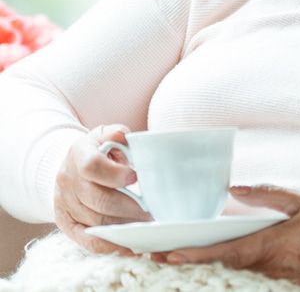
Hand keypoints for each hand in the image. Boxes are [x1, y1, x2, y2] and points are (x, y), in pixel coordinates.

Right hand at [54, 124, 150, 254]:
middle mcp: (67, 180)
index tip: (136, 177)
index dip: (115, 174)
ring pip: (97, 221)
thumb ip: (117, 135)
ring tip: (149, 226)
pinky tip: (130, 246)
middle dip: (130, 207)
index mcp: (79, 154)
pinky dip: (110, 245)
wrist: (72, 164)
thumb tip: (124, 138)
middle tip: (154, 212)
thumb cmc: (100, 149)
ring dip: (125, 226)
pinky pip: (87, 240)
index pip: (92, 166)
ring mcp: (64, 203)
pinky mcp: (66, 223)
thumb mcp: (107, 134)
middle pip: (98, 199)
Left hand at [155, 185, 299, 286]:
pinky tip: (191, 264)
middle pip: (215, 265)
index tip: (172, 254)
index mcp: (267, 243)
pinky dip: (212, 270)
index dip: (197, 255)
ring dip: (193, 266)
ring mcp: (261, 275)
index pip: (225, 252)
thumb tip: (235, 188)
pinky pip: (234, 275)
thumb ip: (268, 193)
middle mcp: (260, 264)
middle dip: (184, 262)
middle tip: (152, 257)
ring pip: (221, 272)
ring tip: (162, 258)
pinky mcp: (264, 280)